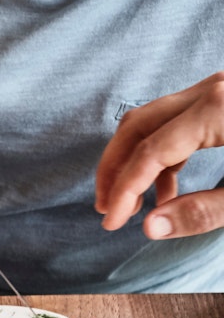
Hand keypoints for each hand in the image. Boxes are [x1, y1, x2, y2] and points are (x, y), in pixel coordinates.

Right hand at [96, 73, 223, 238]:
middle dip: (114, 169)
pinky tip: (163, 188)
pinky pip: (176, 121)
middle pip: (138, 125)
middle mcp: (211, 90)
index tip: (111, 222)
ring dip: (133, 160)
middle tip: (106, 206)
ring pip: (152, 120)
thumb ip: (206, 211)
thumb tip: (150, 227)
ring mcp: (216, 89)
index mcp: (218, 108)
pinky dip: (161, 153)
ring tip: (130, 203)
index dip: (124, 190)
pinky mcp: (221, 98)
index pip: (151, 151)